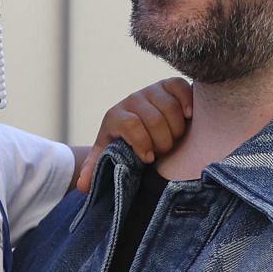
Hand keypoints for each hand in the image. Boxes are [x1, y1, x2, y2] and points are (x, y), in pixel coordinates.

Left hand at [78, 77, 193, 188]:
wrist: (136, 125)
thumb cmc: (124, 145)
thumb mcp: (108, 156)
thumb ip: (96, 169)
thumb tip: (82, 187)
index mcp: (116, 116)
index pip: (130, 124)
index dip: (142, 142)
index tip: (149, 158)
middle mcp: (133, 100)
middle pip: (153, 119)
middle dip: (162, 141)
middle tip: (163, 151)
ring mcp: (152, 90)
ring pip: (170, 106)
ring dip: (177, 128)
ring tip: (174, 139)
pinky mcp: (169, 85)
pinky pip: (181, 88)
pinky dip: (188, 102)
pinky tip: (189, 118)